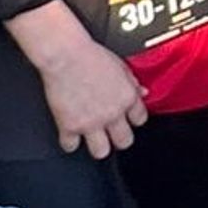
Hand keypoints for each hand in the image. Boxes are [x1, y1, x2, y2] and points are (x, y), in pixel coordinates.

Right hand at [31, 25, 147, 158]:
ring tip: (94, 139)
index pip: (140, 119)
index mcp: (127, 97)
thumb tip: (142, 92)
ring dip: (98, 146)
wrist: (65, 55)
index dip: (134, 120)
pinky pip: (71, 146)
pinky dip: (70, 142)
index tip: (128, 119)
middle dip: (120, 139)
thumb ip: (132, 82)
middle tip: (113, 134)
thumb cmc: (90, 55)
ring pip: (101, 152)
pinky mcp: (69, 127)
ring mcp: (91, 123)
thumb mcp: (120, 65)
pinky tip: (70, 135)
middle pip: (124, 141)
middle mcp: (112, 113)